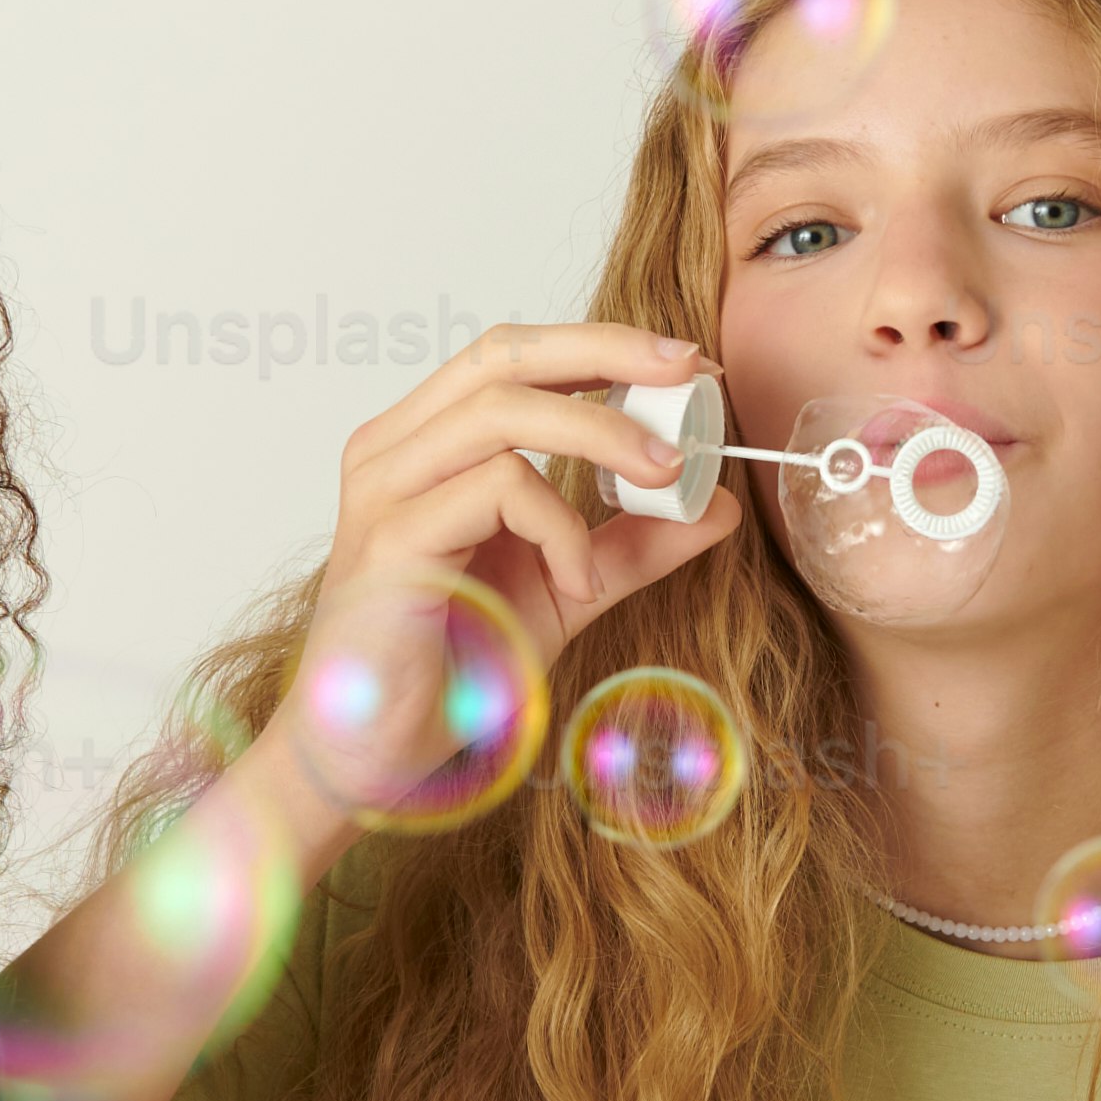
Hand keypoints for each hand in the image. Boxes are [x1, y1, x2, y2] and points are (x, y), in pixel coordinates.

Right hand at [281, 316, 742, 829]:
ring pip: (502, 409)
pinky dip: (561, 526)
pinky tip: (574, 578)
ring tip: (664, 476)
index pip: (509, 357)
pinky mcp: (392, 540)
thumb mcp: (568, 589)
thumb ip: (631, 544)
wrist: (384, 754)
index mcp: (423, 446)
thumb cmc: (456, 668)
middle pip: (502, 354)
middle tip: (687, 374)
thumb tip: (716, 507)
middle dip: (605, 351)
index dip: (598, 346)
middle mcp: (393, 453)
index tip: (683, 365)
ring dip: (601, 434)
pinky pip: (499, 490)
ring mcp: (385, 491)